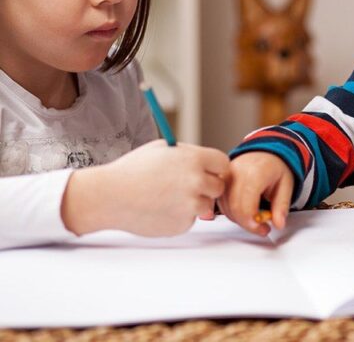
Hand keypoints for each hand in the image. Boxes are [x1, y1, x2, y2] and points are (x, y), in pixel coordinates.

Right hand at [61, 140, 229, 236]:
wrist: (109, 197)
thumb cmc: (132, 170)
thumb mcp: (163, 149)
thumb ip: (189, 155)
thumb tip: (208, 165)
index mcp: (194, 159)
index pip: (223, 163)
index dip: (215, 168)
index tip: (209, 172)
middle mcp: (197, 182)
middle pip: (218, 187)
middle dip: (206, 187)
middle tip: (187, 187)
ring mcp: (190, 205)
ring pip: (206, 206)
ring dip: (193, 203)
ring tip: (167, 198)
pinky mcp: (182, 224)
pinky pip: (189, 220)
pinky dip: (179, 217)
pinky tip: (159, 210)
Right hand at [218, 152, 293, 235]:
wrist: (265, 152)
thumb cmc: (274, 167)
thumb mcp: (287, 185)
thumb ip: (282, 205)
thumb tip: (279, 224)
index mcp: (255, 172)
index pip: (246, 204)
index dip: (252, 222)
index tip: (263, 229)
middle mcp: (236, 172)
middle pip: (234, 208)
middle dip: (247, 224)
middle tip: (261, 228)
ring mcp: (225, 176)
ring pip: (225, 207)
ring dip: (239, 219)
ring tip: (255, 217)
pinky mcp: (219, 180)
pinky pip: (220, 203)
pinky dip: (231, 212)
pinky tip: (244, 211)